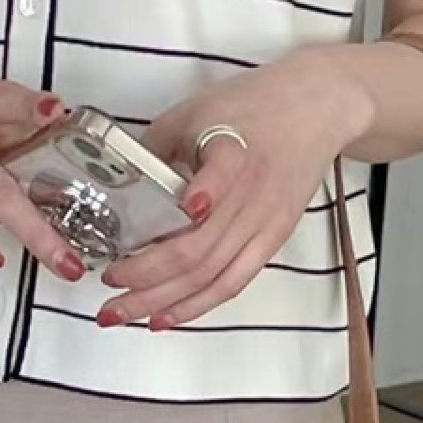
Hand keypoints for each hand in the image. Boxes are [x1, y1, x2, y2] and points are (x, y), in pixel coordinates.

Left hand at [100, 53, 374, 328]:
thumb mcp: (195, 110)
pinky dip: (197, 305)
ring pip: (211, 275)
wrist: (316, 109)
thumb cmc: (253, 104)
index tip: (184, 208)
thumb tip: (112, 183)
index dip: (204, 192)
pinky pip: (233, 283)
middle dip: (145, 278)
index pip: (222, 173)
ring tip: (122, 314)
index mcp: (233, 149)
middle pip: (198, 248)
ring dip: (163, 302)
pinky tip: (165, 317)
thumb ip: (156, 147)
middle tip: (106, 293)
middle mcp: (251, 193)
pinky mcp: (273, 238)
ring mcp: (264, 221)